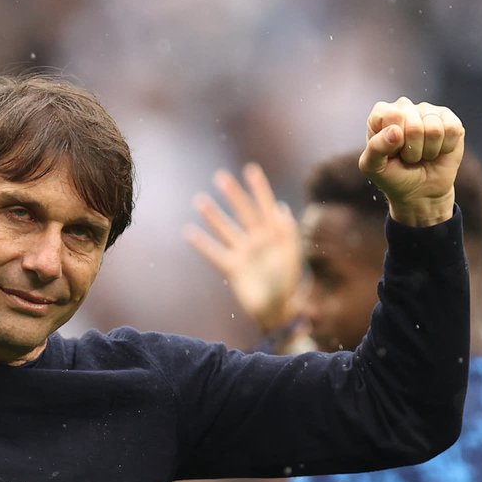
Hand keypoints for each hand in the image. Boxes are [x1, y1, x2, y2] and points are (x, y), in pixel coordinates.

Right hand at [182, 163, 302, 335]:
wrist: (279, 311)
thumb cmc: (289, 283)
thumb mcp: (292, 255)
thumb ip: (287, 232)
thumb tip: (279, 208)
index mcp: (276, 235)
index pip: (266, 206)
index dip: (259, 189)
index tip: (250, 170)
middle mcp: (258, 240)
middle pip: (244, 213)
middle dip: (233, 196)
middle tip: (220, 177)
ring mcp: (244, 253)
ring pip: (226, 230)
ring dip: (213, 216)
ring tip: (199, 200)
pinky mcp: (232, 269)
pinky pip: (214, 254)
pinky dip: (202, 244)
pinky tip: (188, 232)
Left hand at [359, 98, 462, 226]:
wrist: (420, 192)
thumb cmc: (393, 176)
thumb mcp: (373, 167)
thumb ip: (375, 148)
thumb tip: (395, 131)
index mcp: (382, 113)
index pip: (392, 116)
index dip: (394, 141)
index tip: (393, 151)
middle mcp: (405, 106)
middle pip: (414, 126)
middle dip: (412, 150)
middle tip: (408, 156)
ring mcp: (428, 111)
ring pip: (434, 129)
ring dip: (428, 151)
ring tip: (422, 154)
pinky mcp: (450, 120)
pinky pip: (452, 130)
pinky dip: (445, 148)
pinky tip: (438, 150)